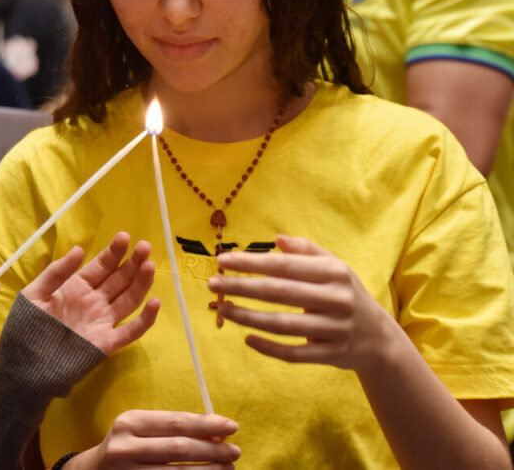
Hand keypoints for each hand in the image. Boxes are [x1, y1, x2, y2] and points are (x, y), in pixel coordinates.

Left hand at [23, 232, 159, 354]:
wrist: (22, 367)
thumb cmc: (25, 329)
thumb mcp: (34, 294)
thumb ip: (56, 273)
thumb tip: (79, 248)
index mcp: (76, 288)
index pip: (101, 266)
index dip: (113, 252)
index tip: (125, 237)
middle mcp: (93, 302)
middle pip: (119, 279)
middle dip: (133, 262)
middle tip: (145, 247)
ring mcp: (102, 322)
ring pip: (128, 300)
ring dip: (141, 283)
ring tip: (150, 266)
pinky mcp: (106, 343)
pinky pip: (130, 331)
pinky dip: (145, 319)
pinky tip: (155, 302)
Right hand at [69, 409, 239, 468]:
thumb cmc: (126, 446)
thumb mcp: (140, 429)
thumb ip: (171, 428)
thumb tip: (215, 431)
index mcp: (129, 423)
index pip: (175, 422)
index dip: (206, 424)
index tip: (231, 426)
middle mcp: (126, 448)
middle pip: (180, 449)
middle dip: (213, 450)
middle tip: (236, 451)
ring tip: (228, 468)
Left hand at [208, 234, 392, 374]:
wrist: (380, 339)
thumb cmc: (346, 294)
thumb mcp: (335, 267)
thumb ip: (306, 250)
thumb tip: (276, 239)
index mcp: (334, 272)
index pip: (284, 265)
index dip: (252, 262)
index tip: (222, 260)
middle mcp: (336, 299)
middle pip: (279, 292)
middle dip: (242, 286)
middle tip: (212, 283)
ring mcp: (335, 329)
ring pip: (282, 324)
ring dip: (247, 317)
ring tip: (222, 309)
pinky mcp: (331, 355)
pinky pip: (294, 354)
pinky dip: (269, 348)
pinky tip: (246, 338)